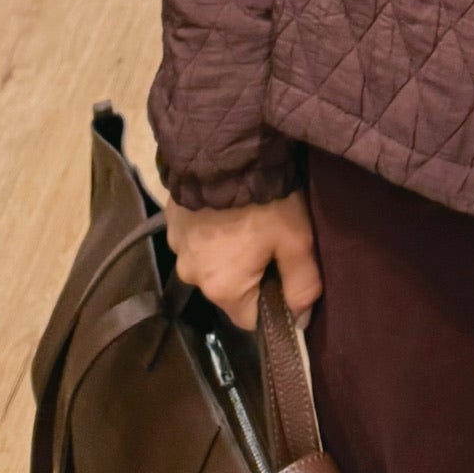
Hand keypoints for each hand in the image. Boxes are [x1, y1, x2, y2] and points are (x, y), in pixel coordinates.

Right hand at [165, 191, 321, 332]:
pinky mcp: (171, 222)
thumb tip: (301, 322)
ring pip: (212, 263)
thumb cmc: (265, 200)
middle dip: (250, 272)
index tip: (285, 275)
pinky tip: (227, 210)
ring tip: (248, 219)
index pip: (251, 319)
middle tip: (270, 239)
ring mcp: (177, 248)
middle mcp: (192, 276)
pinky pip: (196, 239)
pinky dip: (212, 231)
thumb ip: (303, 284)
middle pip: (230, 289)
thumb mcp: (296, 240)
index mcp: (222, 289)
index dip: (272, 302)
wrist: (226, 151)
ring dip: (228, 250)